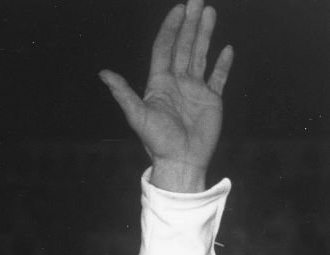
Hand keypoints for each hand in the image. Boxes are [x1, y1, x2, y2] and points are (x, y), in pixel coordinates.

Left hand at [99, 0, 233, 191]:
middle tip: (197, 1)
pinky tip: (226, 49)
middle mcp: (177, 83)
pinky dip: (222, 64)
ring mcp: (195, 91)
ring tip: (210, 12)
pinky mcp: (211, 101)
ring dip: (205, 34)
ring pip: (200, 55)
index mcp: (160, 84)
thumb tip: (103, 74)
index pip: (165, 48)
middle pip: (184, 46)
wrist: (181, 162)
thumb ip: (123, 93)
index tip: (179, 9)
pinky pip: (218, 77)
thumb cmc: (158, 142)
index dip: (170, 28)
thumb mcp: (138, 116)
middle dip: (190, 24)